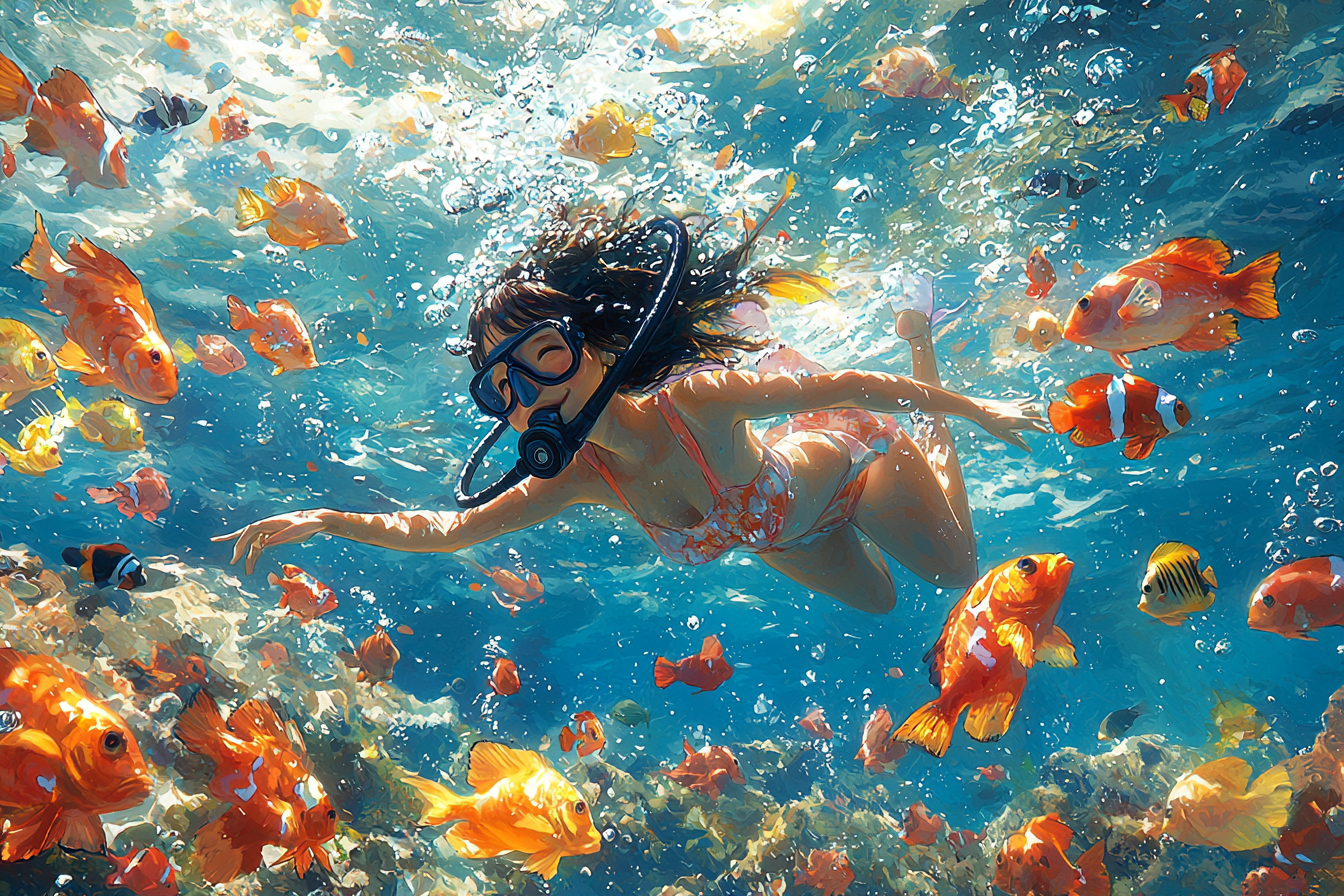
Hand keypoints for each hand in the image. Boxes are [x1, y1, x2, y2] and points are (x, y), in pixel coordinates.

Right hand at [211, 510, 332, 574]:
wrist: (316, 521)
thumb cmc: (308, 524)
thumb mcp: (297, 531)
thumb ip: (282, 536)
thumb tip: (264, 544)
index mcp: (269, 522)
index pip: (248, 531)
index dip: (240, 543)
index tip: (237, 556)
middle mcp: (266, 526)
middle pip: (247, 537)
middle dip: (240, 550)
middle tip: (234, 562)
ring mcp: (268, 531)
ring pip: (253, 545)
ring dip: (249, 557)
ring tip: (248, 572)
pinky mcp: (273, 537)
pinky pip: (259, 547)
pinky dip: (254, 556)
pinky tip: (251, 565)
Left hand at [968, 398, 1049, 451]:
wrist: (981, 410)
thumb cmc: (992, 425)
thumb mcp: (1005, 436)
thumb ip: (1018, 442)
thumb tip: (1030, 450)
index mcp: (1022, 422)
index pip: (1037, 426)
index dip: (1044, 429)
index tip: (1049, 432)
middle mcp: (1022, 413)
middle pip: (1036, 417)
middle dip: (1042, 422)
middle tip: (1047, 426)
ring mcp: (1017, 406)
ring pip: (1032, 409)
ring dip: (1037, 413)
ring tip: (1041, 417)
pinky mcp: (1011, 402)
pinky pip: (1024, 401)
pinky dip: (1030, 402)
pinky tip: (1033, 401)